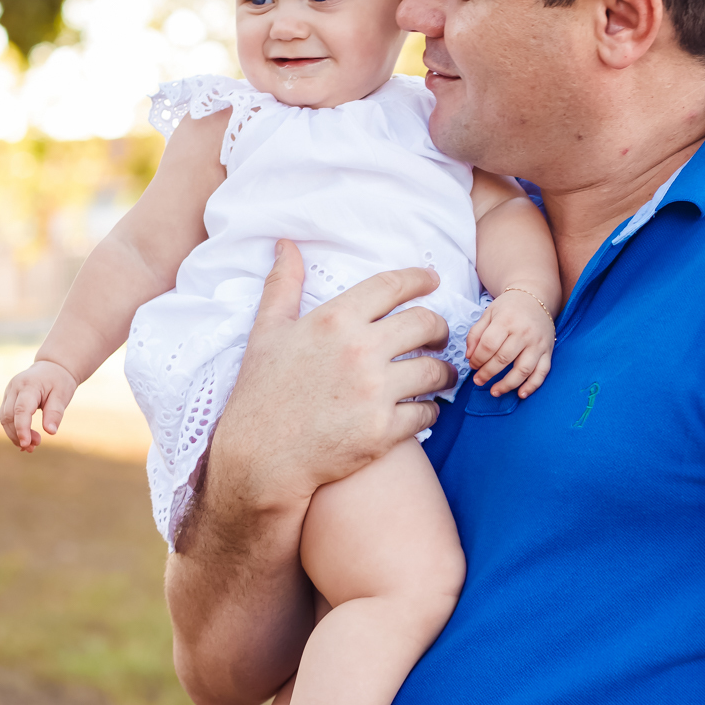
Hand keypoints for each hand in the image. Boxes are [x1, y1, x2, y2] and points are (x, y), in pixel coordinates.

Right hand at [0, 359, 77, 451]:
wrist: (52, 367)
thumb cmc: (59, 382)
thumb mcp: (62, 395)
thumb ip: (55, 413)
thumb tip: (50, 432)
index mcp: (29, 385)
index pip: (21, 409)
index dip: (22, 428)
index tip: (27, 444)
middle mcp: (14, 388)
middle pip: (8, 416)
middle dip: (18, 434)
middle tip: (35, 447)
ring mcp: (8, 392)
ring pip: (4, 418)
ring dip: (14, 434)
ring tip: (31, 446)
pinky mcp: (8, 398)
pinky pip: (6, 416)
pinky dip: (13, 429)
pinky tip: (25, 440)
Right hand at [204, 241, 457, 518]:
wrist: (260, 459)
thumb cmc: (261, 393)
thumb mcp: (267, 332)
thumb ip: (283, 285)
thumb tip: (286, 245)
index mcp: (335, 320)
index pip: (392, 286)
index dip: (419, 279)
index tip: (433, 280)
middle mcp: (360, 351)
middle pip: (426, 323)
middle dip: (439, 327)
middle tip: (439, 335)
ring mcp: (375, 393)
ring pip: (435, 370)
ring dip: (444, 372)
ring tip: (441, 375)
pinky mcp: (384, 431)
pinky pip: (427, 413)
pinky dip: (431, 411)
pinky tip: (426, 410)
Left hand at [466, 288, 554, 397]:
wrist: (536, 297)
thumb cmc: (509, 307)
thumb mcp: (488, 314)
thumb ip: (476, 334)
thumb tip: (469, 356)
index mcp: (506, 321)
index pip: (488, 345)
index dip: (477, 359)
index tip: (472, 365)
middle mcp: (524, 332)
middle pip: (503, 359)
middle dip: (487, 373)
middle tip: (478, 381)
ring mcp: (538, 343)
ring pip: (523, 370)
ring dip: (507, 384)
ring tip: (494, 392)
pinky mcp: (548, 351)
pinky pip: (542, 372)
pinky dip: (532, 385)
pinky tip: (521, 394)